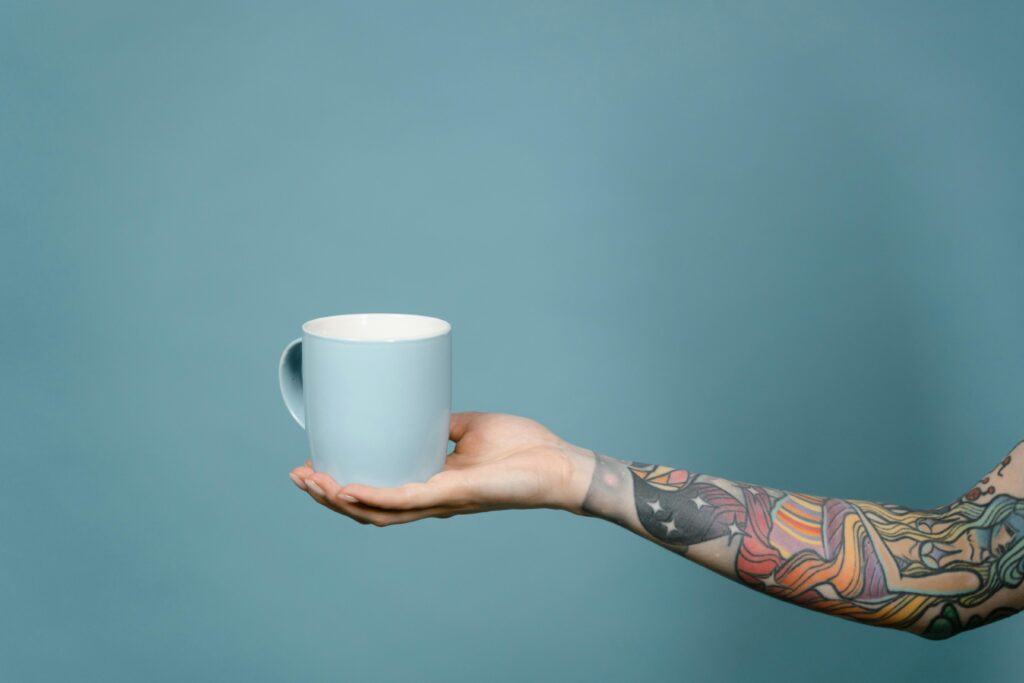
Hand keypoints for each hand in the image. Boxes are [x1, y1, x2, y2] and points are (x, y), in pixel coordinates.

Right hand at [288, 412, 595, 525]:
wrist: (559, 463)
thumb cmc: (524, 449)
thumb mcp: (472, 429)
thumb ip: (445, 424)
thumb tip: (424, 408)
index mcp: (431, 487)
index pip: (377, 496)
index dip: (340, 489)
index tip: (312, 469)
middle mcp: (430, 500)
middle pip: (366, 509)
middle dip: (326, 496)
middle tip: (296, 475)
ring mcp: (440, 501)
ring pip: (376, 511)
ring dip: (337, 499)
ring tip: (308, 481)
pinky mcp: (453, 494)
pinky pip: (404, 500)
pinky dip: (372, 497)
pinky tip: (345, 490)